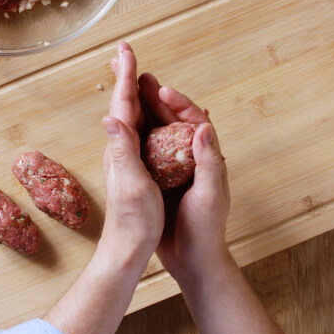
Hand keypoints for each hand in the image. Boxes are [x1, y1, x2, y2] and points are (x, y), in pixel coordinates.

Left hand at [99, 43, 163, 263]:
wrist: (128, 247)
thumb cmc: (134, 220)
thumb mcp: (130, 185)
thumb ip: (121, 151)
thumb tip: (110, 118)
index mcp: (122, 147)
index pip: (123, 103)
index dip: (126, 75)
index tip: (126, 50)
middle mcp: (121, 147)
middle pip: (124, 103)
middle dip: (125, 75)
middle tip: (123, 52)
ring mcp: (126, 156)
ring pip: (130, 114)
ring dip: (131, 90)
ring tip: (131, 73)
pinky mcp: (135, 165)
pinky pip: (138, 130)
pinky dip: (140, 112)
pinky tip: (143, 112)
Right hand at [138, 73, 230, 280]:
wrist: (193, 258)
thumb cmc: (207, 228)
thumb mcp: (210, 195)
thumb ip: (209, 162)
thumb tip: (204, 126)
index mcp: (207, 156)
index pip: (193, 119)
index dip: (178, 102)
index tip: (162, 88)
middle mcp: (189, 156)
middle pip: (172, 119)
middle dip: (156, 96)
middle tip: (139, 75)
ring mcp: (173, 166)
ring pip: (157, 130)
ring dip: (145, 109)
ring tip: (129, 90)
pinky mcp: (159, 177)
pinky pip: (146, 148)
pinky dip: (136, 133)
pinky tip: (123, 125)